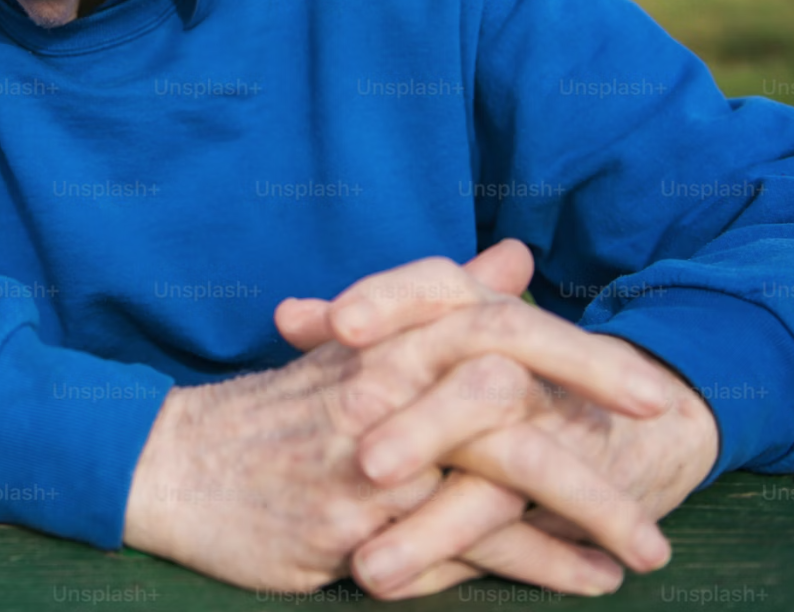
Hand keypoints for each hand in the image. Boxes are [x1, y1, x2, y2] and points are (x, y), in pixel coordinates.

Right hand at [122, 245, 673, 593]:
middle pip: (506, 393)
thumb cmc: (269, 414)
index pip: (492, 325)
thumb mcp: (351, 348)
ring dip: (582, 512)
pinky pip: (458, 550)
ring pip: (492, 479)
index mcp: (377, 342)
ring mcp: (365, 464)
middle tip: (663, 440)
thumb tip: (511, 256)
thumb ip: (438, 303)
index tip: (640, 386)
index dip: (574, 351)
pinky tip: (585, 577)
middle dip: (592, 425)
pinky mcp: (351, 529)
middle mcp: (374, 393)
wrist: (170, 467)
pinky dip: (531, 565)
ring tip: (643, 546)